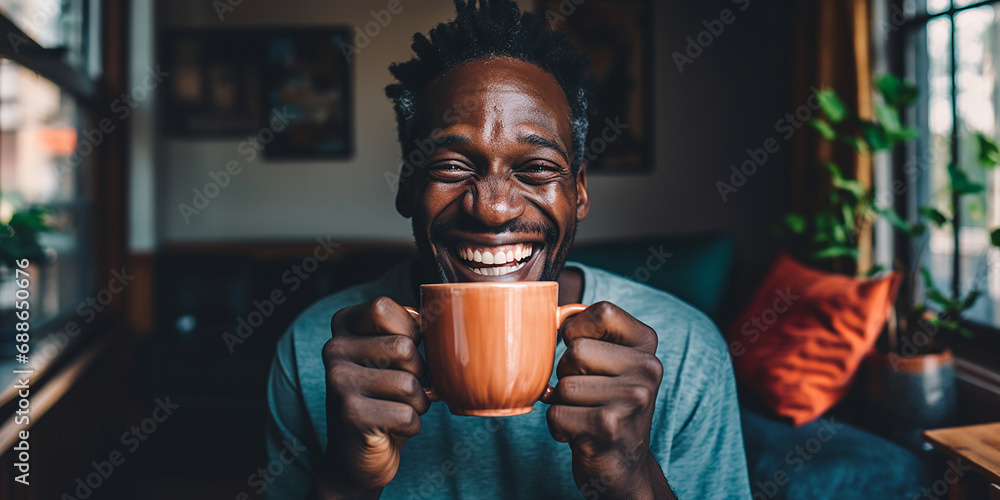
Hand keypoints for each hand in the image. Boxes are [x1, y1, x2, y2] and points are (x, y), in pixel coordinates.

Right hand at [317, 297, 430, 497]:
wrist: (357, 457)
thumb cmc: (385, 398)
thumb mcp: (392, 357)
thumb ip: (404, 330)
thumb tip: (431, 315)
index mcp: (342, 326)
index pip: (382, 307)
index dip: (408, 329)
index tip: (403, 352)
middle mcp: (333, 349)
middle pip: (403, 346)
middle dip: (418, 373)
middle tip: (400, 389)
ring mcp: (338, 382)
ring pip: (410, 383)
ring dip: (417, 402)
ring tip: (398, 408)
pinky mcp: (351, 415)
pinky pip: (408, 415)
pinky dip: (411, 426)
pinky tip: (391, 429)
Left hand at [547, 301, 671, 499]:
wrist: (624, 465)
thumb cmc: (605, 404)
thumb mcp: (610, 363)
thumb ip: (590, 335)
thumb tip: (551, 317)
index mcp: (647, 345)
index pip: (603, 312)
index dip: (577, 329)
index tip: (583, 352)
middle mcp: (648, 369)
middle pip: (575, 351)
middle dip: (566, 374)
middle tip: (585, 393)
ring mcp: (633, 399)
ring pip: (564, 385)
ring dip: (563, 404)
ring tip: (585, 414)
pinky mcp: (610, 427)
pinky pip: (557, 414)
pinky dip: (558, 427)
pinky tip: (579, 433)